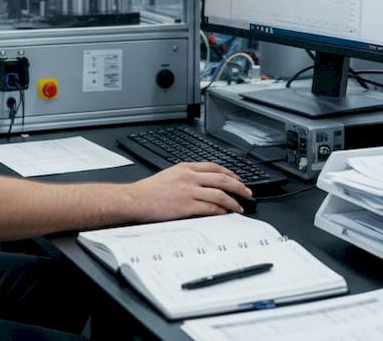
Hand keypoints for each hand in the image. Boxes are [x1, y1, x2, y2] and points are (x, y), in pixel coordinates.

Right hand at [127, 162, 252, 220]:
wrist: (135, 199)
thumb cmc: (148, 191)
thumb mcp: (169, 175)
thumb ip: (187, 176)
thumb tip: (202, 184)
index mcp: (185, 168)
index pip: (214, 167)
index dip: (230, 173)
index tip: (237, 179)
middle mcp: (189, 177)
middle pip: (222, 179)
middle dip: (238, 186)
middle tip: (247, 192)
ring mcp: (189, 191)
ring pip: (219, 194)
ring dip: (233, 201)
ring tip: (239, 207)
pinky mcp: (187, 206)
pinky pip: (210, 207)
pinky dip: (220, 211)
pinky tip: (225, 214)